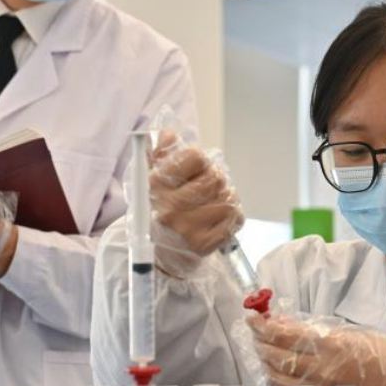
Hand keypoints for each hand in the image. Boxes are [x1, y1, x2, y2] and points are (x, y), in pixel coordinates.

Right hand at [149, 132, 243, 277]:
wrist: (158, 250)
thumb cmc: (158, 207)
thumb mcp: (150, 174)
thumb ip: (159, 150)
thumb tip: (170, 135)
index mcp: (157, 185)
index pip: (196, 157)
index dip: (200, 161)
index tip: (194, 170)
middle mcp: (172, 207)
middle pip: (216, 178)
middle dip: (215, 180)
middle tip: (205, 188)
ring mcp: (189, 228)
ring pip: (228, 198)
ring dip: (225, 197)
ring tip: (211, 203)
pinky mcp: (205, 244)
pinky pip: (235, 218)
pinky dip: (232, 215)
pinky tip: (217, 217)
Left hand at [247, 313, 385, 385]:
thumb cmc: (384, 359)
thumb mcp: (352, 335)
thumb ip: (315, 331)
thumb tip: (283, 323)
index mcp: (331, 348)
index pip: (284, 336)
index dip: (263, 326)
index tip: (252, 317)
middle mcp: (320, 373)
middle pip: (275, 357)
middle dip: (260, 342)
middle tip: (256, 332)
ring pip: (276, 379)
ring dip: (265, 363)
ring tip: (265, 351)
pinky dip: (277, 384)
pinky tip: (277, 374)